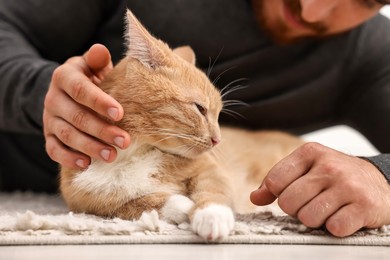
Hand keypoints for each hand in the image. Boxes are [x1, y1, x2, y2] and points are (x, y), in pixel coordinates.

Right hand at [43, 44, 130, 168]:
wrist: (66, 93)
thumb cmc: (90, 79)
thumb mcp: (92, 66)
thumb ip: (97, 60)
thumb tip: (100, 50)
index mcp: (65, 77)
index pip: (81, 90)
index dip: (100, 102)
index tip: (120, 114)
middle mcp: (53, 98)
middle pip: (77, 117)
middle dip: (102, 130)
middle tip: (125, 141)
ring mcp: (50, 120)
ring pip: (67, 136)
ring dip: (90, 147)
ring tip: (112, 156)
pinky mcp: (48, 137)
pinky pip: (54, 150)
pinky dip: (69, 159)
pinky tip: (87, 164)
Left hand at [250, 142, 389, 236]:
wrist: (380, 181)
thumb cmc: (336, 176)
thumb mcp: (306, 169)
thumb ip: (278, 181)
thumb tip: (255, 198)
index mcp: (310, 153)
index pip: (275, 182)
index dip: (280, 194)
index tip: (292, 193)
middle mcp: (329, 166)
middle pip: (288, 203)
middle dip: (296, 209)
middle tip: (312, 203)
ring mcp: (348, 186)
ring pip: (308, 218)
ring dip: (315, 220)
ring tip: (327, 209)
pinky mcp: (365, 206)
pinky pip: (333, 228)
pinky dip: (335, 227)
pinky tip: (342, 216)